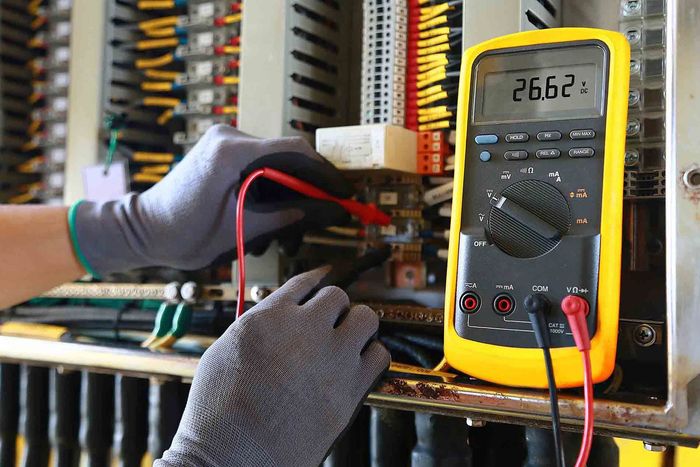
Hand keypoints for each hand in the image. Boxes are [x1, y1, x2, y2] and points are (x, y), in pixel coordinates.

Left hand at [71, 125, 352, 274]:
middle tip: (322, 219)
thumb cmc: (183, 234)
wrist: (142, 231)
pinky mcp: (222, 154)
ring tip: (286, 234)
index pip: (294, 151)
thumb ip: (288, 216)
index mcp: (231, 152)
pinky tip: (267, 222)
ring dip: (288, 197)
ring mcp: (224, 143)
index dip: (325, 174)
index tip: (344, 195)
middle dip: (307, 191)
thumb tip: (331, 211)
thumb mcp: (241, 229)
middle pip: (287, 158)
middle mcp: (229, 138)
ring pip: (275, 165)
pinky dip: (270, 193)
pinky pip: (259, 169)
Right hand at [155, 268, 390, 466]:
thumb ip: (256, 326)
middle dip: (334, 308)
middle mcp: (305, 329)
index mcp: (269, 317)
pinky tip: (359, 364)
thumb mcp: (224, 352)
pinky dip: (373, 356)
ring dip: (358, 326)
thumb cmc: (219, 413)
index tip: (323, 280)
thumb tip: (276, 317)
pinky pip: (380, 354)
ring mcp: (332, 356)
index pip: (305, 282)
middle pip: (337, 296)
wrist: (232, 456)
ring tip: (348, 341)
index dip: (316, 281)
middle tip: (330, 324)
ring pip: (366, 317)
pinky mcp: (352, 386)